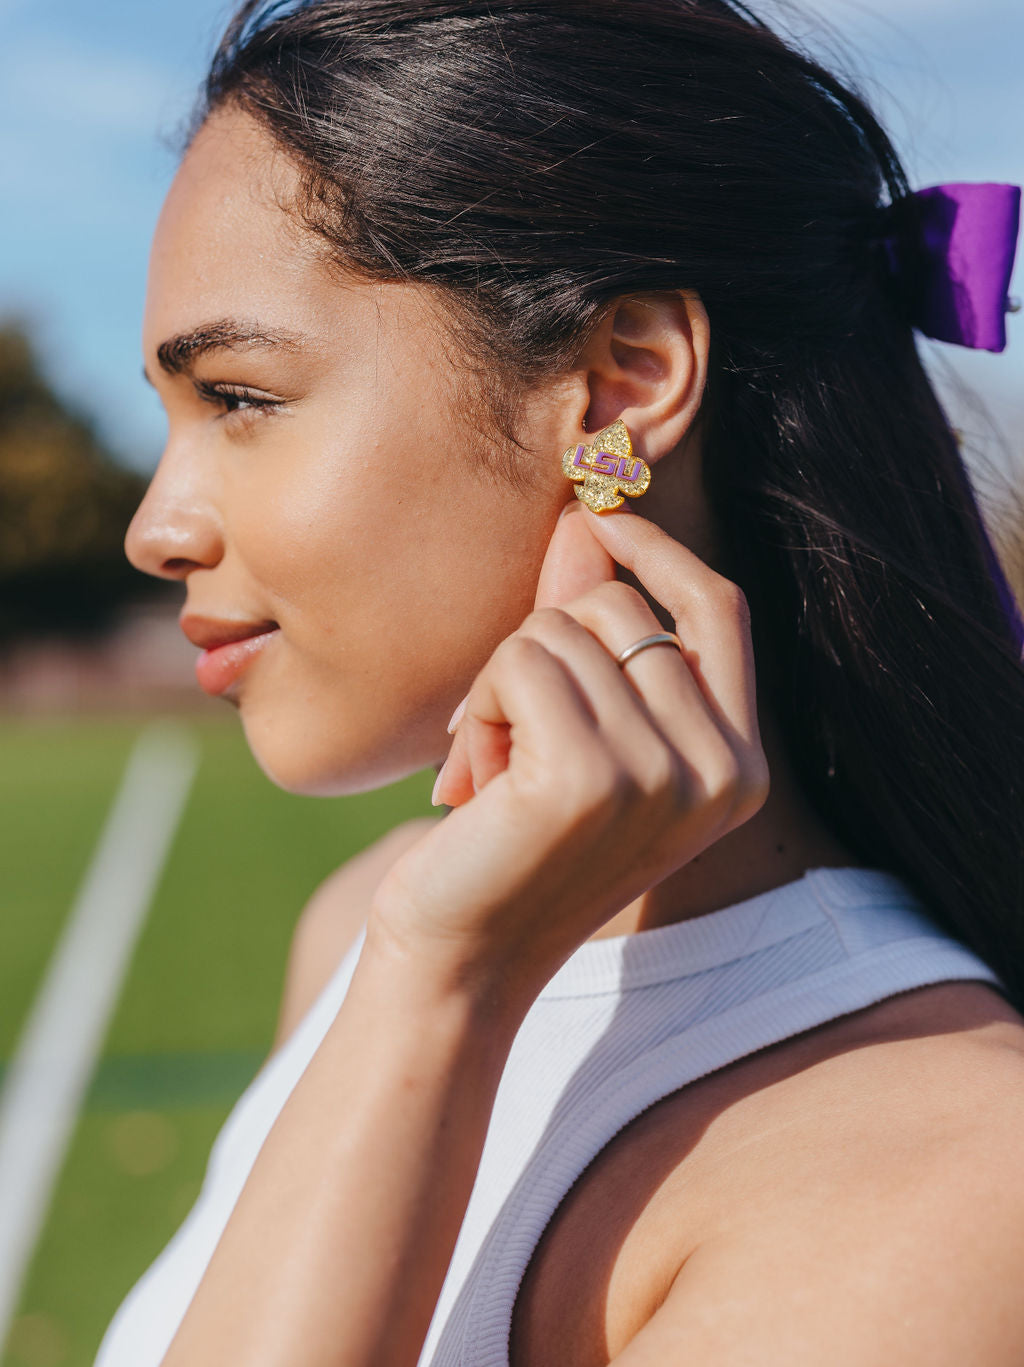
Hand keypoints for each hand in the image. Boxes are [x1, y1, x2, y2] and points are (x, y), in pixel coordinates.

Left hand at [367, 502, 770, 1006]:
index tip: (600, 519)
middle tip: (513, 732)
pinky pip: (521, 663)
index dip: (661, 550)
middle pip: (622, 607)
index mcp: (739, 765)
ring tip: (498, 768)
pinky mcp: (591, 779)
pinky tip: (475, 779)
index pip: (721, 609)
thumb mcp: (579, 731)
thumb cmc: (515, 841)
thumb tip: (591, 516)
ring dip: (503, 683)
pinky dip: (481, 706)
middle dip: (543, 643)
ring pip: (561, 629)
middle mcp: (720, 772)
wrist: (463, 962)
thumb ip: (592, 629)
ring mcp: (663, 777)